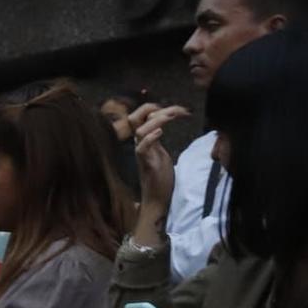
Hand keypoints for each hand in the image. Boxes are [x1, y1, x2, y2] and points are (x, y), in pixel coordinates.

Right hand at [129, 103, 187, 226]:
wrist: (156, 200)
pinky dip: (150, 138)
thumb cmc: (160, 179)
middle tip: (174, 110)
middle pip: (134, 119)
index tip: (173, 108)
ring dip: (157, 120)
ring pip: (140, 130)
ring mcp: (142, 155)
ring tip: (172, 117)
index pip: (139, 117)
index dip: (152, 108)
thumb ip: (158, 142)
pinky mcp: (146, 165)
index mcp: (144, 141)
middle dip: (151, 108)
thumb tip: (161, 129)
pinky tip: (161, 133)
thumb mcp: (161, 154)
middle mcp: (140, 145)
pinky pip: (141, 149)